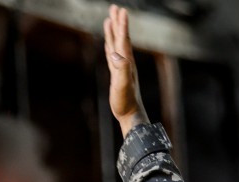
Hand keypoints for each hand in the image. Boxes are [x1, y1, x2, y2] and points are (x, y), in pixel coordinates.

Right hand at [103, 4, 148, 136]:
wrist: (130, 114)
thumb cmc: (126, 102)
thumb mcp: (122, 85)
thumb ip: (121, 69)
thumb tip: (115, 55)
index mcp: (126, 62)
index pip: (123, 39)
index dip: (122, 24)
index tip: (120, 10)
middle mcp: (125, 62)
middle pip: (120, 37)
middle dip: (118, 22)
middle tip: (115, 7)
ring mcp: (121, 67)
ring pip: (116, 44)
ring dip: (114, 31)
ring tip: (109, 19)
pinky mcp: (116, 74)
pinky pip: (112, 55)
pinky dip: (110, 46)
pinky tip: (108, 43)